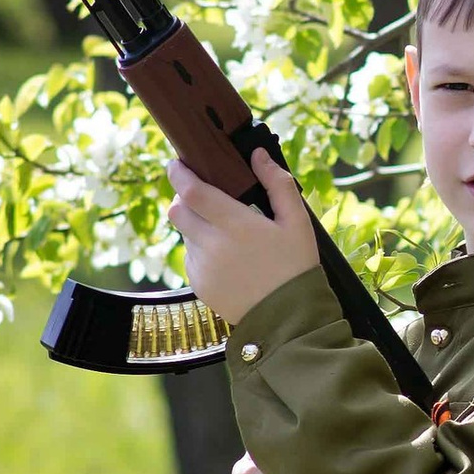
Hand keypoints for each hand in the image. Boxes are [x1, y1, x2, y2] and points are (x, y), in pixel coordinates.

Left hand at [172, 147, 318, 320]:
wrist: (288, 318)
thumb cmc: (296, 266)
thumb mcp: (297, 222)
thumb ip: (278, 184)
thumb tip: (257, 155)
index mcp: (235, 224)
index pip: (192, 191)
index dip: (179, 174)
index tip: (177, 164)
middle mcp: (212, 245)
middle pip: (178, 210)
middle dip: (184, 198)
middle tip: (204, 197)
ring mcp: (202, 266)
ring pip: (185, 234)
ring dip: (197, 226)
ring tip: (227, 234)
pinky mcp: (198, 284)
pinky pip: (191, 257)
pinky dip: (202, 250)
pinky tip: (228, 259)